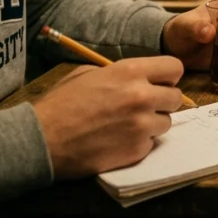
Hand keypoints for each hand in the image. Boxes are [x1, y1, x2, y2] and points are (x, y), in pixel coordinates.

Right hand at [32, 57, 183, 178]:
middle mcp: (142, 96)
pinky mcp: (137, 149)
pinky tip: (117, 140)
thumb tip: (139, 77)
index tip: (158, 83)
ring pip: (166, 122)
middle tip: (143, 106)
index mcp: (131, 72)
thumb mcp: (88, 73)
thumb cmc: (60, 104)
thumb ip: (120, 73)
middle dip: (162, 101)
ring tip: (126, 124)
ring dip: (151, 123)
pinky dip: (139, 142)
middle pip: (176, 97)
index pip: (175, 68)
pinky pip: (151, 143)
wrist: (40, 140)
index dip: (167, 76)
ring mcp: (142, 125)